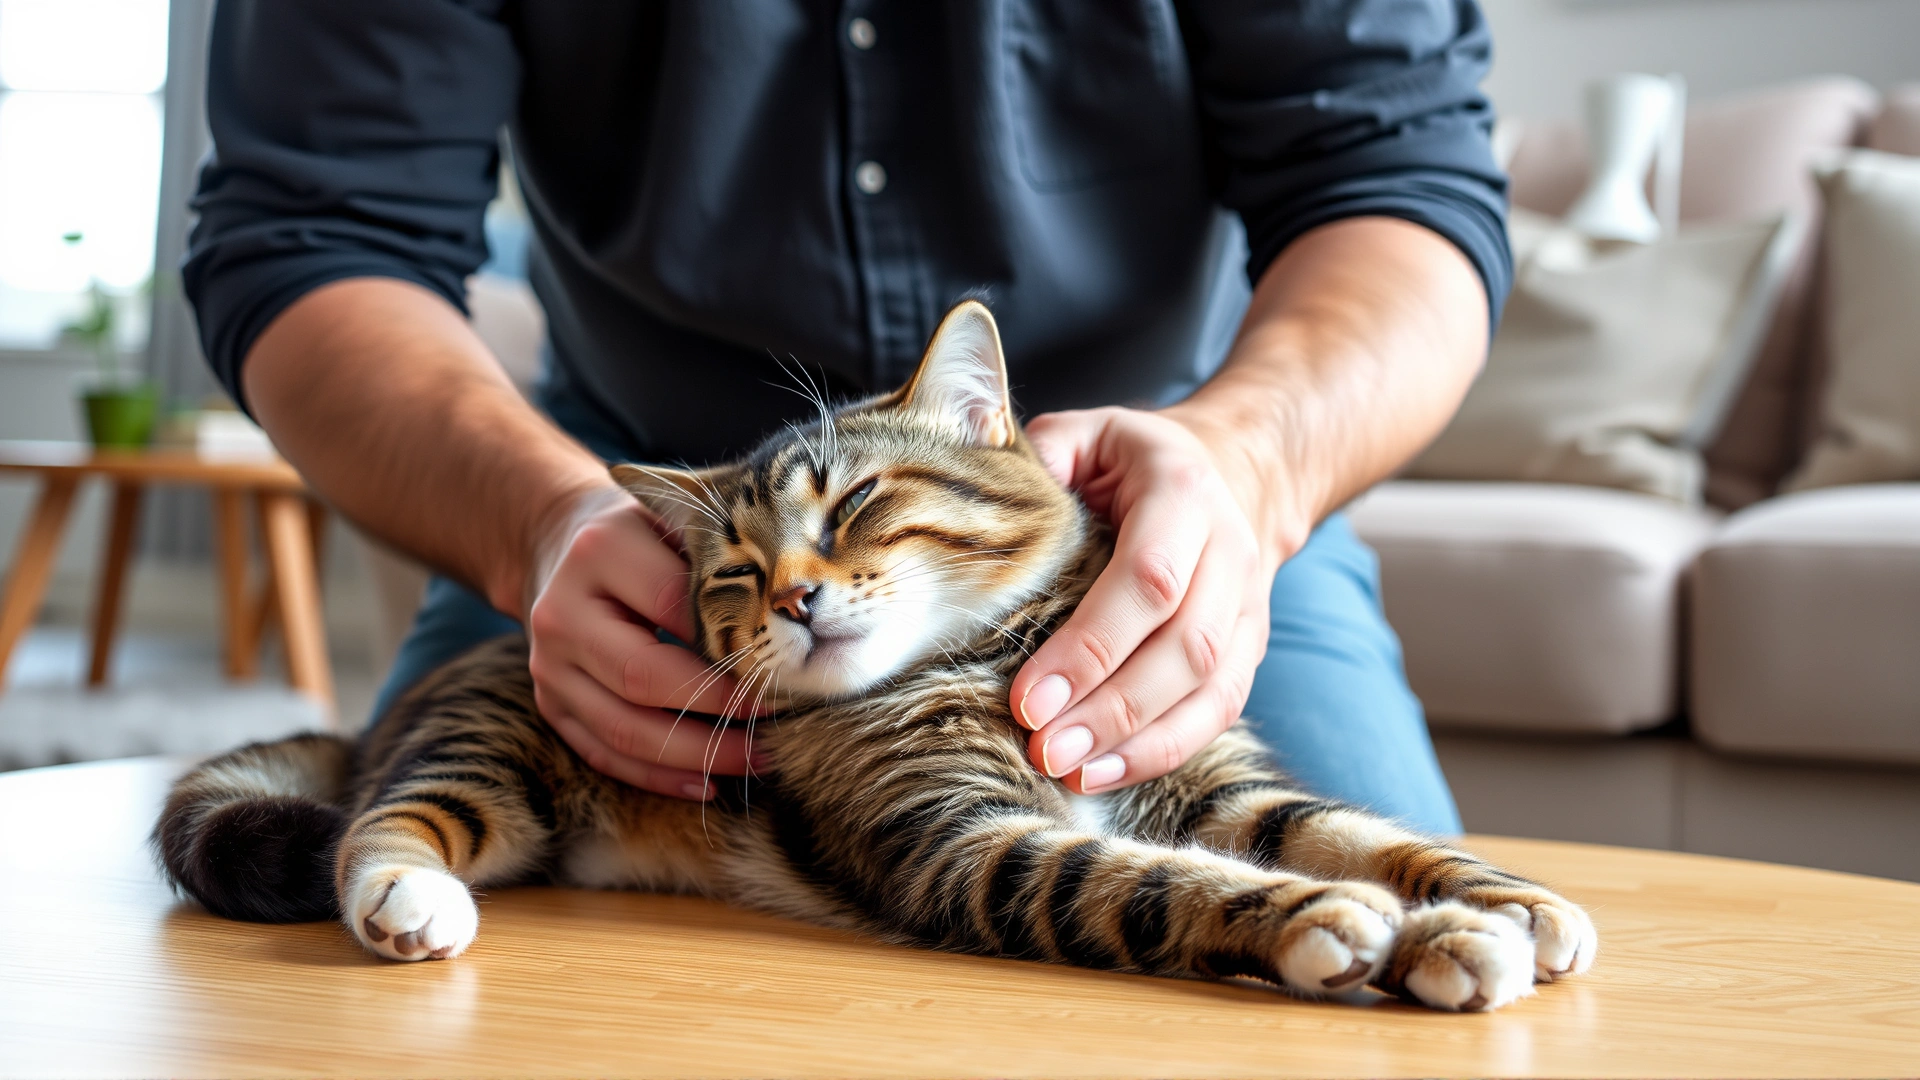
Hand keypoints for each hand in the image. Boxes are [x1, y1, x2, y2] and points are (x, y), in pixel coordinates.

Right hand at [525, 486, 761, 799]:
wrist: (557, 546)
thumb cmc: (641, 534)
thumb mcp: (673, 519)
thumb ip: (719, 557)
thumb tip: (792, 610)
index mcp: (598, 552)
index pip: (674, 606)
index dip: (731, 641)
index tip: (787, 666)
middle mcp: (562, 613)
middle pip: (642, 677)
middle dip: (719, 707)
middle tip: (779, 720)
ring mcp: (548, 666)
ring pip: (623, 729)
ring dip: (696, 754)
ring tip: (757, 760)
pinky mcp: (550, 703)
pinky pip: (603, 753)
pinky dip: (658, 776)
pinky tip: (708, 783)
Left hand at [1012, 407, 1284, 793]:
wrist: (1235, 472)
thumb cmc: (1133, 460)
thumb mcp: (1087, 433)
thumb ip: (1040, 456)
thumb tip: (985, 498)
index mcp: (1183, 492)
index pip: (1147, 579)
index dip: (1092, 644)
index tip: (1030, 695)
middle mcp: (1228, 551)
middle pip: (1185, 646)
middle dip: (1111, 707)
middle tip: (1043, 748)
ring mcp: (1248, 607)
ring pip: (1211, 689)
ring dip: (1139, 741)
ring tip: (1069, 771)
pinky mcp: (1251, 650)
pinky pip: (1219, 712)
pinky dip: (1164, 751)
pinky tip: (1105, 774)